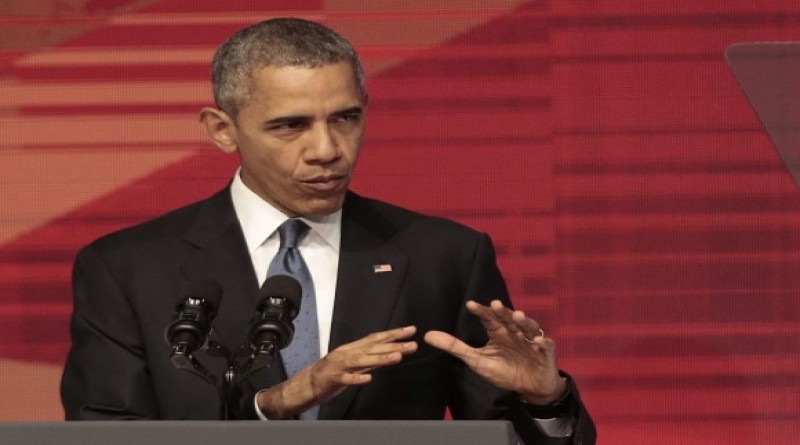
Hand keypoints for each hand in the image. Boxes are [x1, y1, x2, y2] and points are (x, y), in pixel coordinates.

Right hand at [257, 325, 417, 418]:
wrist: (307, 384)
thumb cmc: (332, 374)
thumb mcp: (353, 363)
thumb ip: (369, 357)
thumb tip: (389, 352)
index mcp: (352, 348)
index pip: (376, 338)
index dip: (394, 334)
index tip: (411, 330)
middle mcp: (347, 353)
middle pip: (373, 348)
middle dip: (394, 345)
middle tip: (413, 344)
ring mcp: (339, 366)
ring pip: (362, 361)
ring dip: (380, 358)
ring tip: (397, 357)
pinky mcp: (333, 380)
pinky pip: (346, 379)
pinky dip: (356, 378)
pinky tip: (368, 379)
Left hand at [424, 300, 565, 404]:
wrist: (530, 387)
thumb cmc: (504, 371)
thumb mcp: (477, 361)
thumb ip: (454, 347)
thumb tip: (427, 335)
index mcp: (499, 333)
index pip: (489, 319)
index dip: (481, 312)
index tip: (470, 305)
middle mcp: (515, 333)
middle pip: (508, 319)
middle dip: (503, 312)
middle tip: (495, 304)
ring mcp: (531, 341)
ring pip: (528, 328)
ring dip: (523, 321)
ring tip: (517, 316)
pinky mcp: (546, 353)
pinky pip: (546, 346)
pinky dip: (543, 343)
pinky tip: (538, 342)